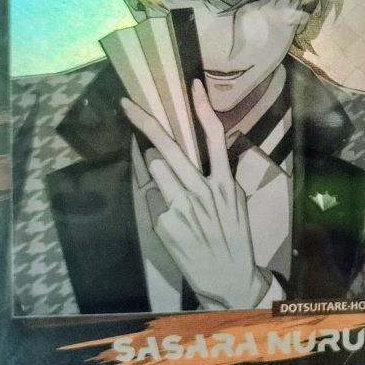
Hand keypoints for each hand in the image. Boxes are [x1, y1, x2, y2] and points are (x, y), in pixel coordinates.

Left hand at [121, 79, 269, 309]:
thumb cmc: (235, 239)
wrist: (230, 279)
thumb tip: (201, 158)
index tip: (191, 85)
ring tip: (175, 193)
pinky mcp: (165, 223)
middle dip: (145, 122)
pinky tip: (175, 223)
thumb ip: (220, 179)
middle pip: (170, 148)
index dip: (202, 109)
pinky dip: (159, 204)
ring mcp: (182, 207)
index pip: (214, 138)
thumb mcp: (238, 204)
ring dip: (158, 172)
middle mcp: (204, 192)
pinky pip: (153, 199)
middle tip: (127, 103)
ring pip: (156, 170)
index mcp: (226, 184)